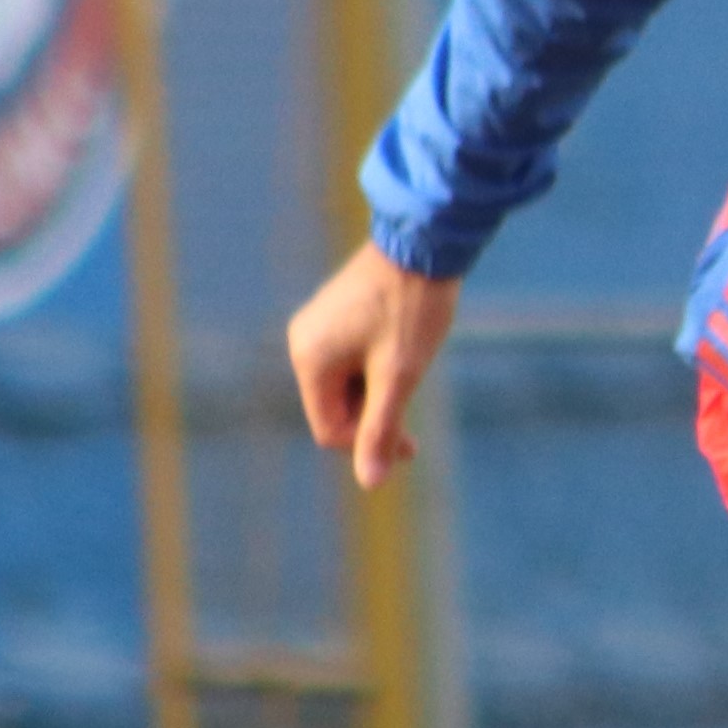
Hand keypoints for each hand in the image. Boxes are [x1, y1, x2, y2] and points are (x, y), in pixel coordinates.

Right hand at [286, 245, 462, 489]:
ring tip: (413, 378)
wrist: (423, 243)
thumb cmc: (411, 310)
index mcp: (309, 360)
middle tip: (414, 434)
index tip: (409, 445)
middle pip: (336, 410)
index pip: (330, 430)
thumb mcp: (399, 377)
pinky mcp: (336, 317)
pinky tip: (404, 360)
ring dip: (379, 397)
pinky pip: (351, 363)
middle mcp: (303, 344)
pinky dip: (377, 373)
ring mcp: (318, 328)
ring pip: (347, 388)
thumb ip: (380, 430)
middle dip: (374, 422)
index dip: (368, 445)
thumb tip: (369, 484)